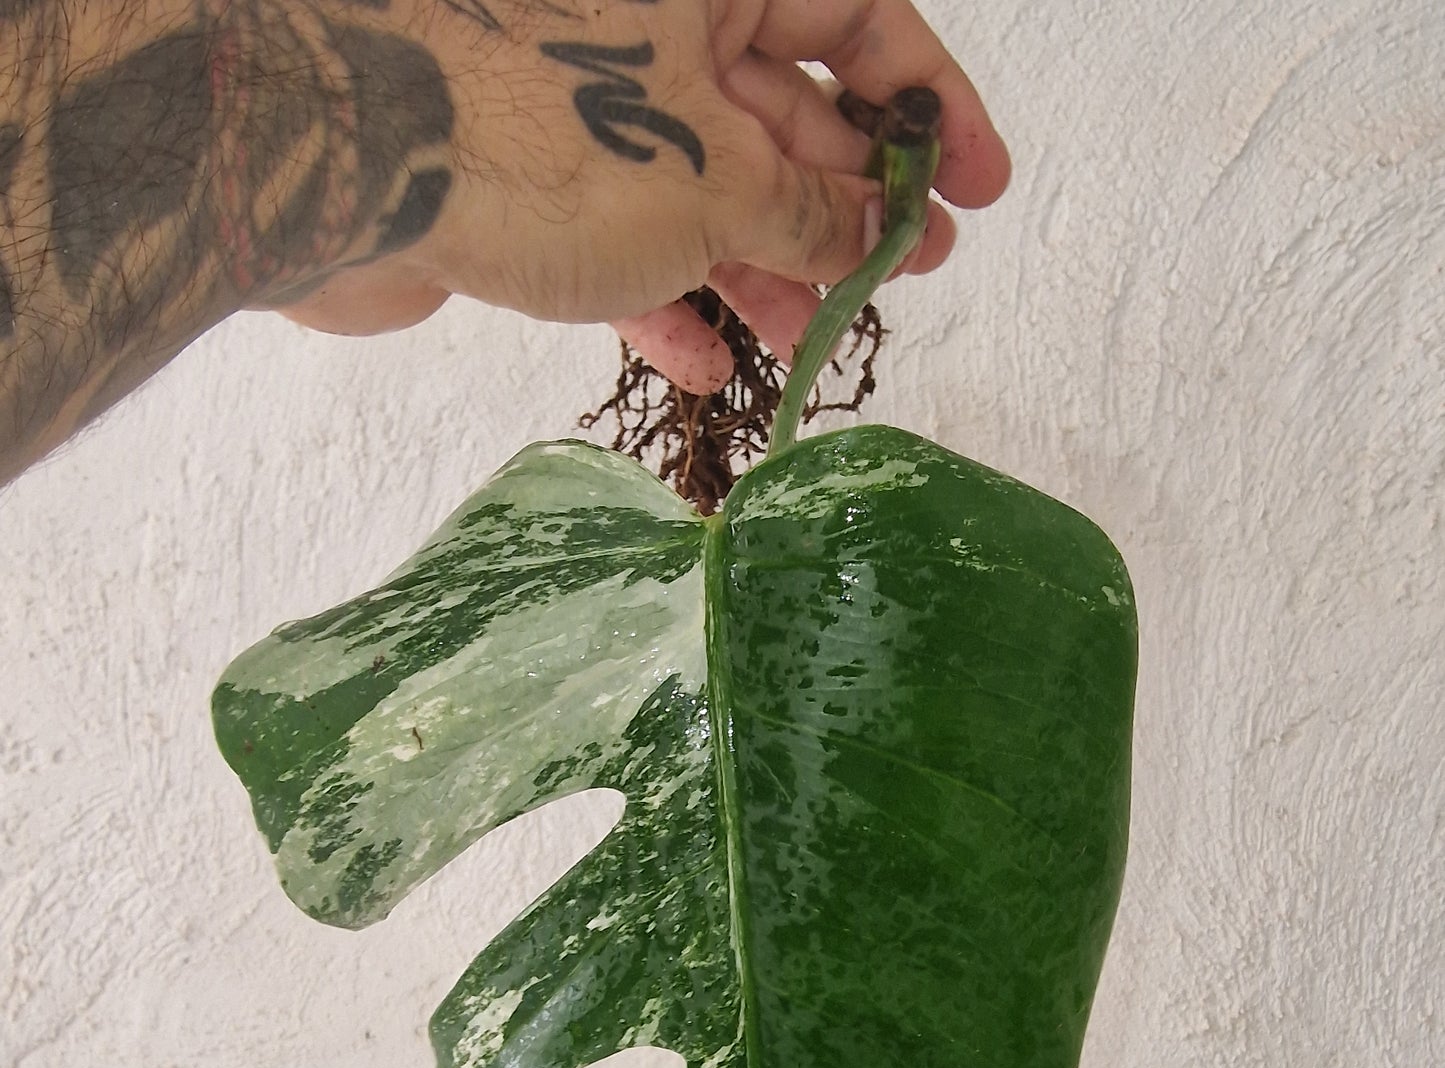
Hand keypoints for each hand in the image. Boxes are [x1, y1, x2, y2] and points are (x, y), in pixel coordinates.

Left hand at [277, 0, 1009, 389]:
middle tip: (899, 273)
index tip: (977, 186)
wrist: (338, 162)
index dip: (928, 104)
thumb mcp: (714, 183)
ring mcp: (584, 90)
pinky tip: (699, 357)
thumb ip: (808, 211)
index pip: (856, 13)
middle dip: (843, 196)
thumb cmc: (534, 134)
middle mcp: (650, 11)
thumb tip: (872, 229)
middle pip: (781, 101)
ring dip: (764, 260)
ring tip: (813, 335)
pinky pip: (622, 226)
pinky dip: (664, 288)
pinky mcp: (523, 166)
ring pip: (704, 175)